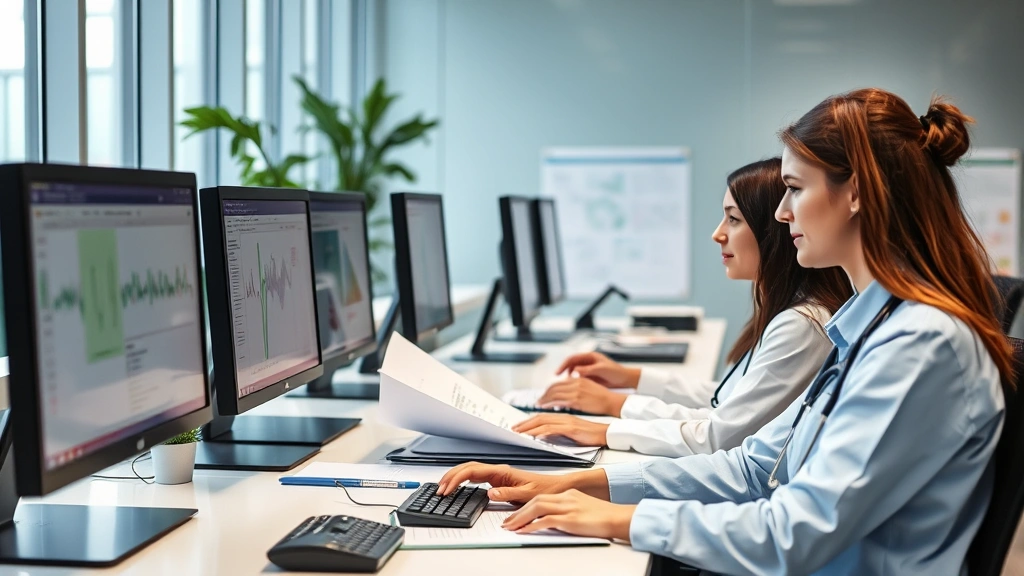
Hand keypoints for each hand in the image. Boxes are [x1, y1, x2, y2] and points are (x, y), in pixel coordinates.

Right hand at [437, 463, 569, 501]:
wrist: (555, 487)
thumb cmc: (544, 490)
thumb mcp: (526, 495)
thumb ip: (507, 494)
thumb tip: (489, 493)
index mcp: (502, 471)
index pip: (472, 471)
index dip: (456, 479)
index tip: (446, 489)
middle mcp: (497, 470)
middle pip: (467, 468)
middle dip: (450, 476)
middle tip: (439, 490)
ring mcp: (496, 474)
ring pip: (469, 471)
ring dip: (455, 477)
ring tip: (443, 488)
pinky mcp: (497, 480)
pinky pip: (475, 476)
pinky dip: (463, 480)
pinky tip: (458, 487)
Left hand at [502, 490, 635, 540]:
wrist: (619, 517)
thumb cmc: (605, 516)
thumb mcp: (583, 509)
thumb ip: (568, 511)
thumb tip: (553, 521)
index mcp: (569, 494)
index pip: (541, 497)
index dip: (525, 506)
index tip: (516, 515)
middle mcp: (566, 498)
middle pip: (535, 500)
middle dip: (519, 512)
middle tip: (507, 522)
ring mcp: (568, 507)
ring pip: (537, 508)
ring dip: (521, 518)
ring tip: (511, 527)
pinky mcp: (571, 519)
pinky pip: (546, 520)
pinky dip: (532, 525)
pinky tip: (524, 531)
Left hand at [513, 414, 608, 446]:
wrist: (606, 434)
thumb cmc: (591, 435)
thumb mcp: (572, 433)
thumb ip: (559, 432)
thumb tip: (545, 437)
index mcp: (563, 417)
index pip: (542, 417)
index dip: (528, 421)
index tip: (518, 426)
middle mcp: (563, 417)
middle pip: (539, 418)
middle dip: (524, 423)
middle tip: (513, 429)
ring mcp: (567, 422)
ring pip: (543, 422)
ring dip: (529, 427)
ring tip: (519, 432)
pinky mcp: (572, 429)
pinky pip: (553, 429)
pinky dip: (542, 432)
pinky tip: (534, 436)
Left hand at [538, 378, 628, 416]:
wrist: (611, 401)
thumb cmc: (602, 397)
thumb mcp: (588, 387)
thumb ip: (577, 387)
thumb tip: (566, 393)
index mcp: (578, 379)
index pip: (558, 383)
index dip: (549, 389)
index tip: (544, 395)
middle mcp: (575, 383)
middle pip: (554, 387)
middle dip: (544, 394)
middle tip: (538, 401)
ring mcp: (576, 391)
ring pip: (554, 394)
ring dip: (544, 399)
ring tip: (539, 404)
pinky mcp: (576, 400)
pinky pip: (559, 401)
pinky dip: (550, 404)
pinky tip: (546, 407)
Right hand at [555, 352, 640, 388]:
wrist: (626, 379)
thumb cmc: (616, 372)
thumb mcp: (601, 370)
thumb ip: (588, 370)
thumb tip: (574, 371)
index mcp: (590, 356)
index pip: (572, 359)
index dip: (563, 365)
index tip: (557, 373)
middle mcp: (588, 361)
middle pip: (571, 364)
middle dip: (563, 371)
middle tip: (556, 380)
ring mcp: (589, 368)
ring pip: (573, 371)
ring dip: (568, 377)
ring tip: (564, 385)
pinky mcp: (591, 376)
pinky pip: (579, 378)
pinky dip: (574, 382)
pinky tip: (573, 387)